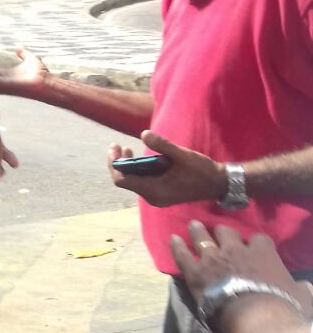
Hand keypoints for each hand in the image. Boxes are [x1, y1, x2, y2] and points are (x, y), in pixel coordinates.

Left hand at [107, 130, 225, 206]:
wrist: (218, 184)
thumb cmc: (202, 170)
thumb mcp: (182, 155)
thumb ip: (162, 146)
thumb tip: (144, 134)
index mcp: (154, 190)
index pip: (122, 181)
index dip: (114, 164)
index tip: (114, 148)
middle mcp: (152, 197)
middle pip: (126, 182)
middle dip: (119, 163)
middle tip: (117, 146)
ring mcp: (156, 197)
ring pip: (134, 182)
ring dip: (128, 166)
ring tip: (126, 149)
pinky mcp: (161, 194)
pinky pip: (143, 183)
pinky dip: (138, 170)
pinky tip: (140, 158)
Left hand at [170, 220, 312, 324]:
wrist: (256, 318)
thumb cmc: (283, 307)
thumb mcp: (300, 295)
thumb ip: (299, 288)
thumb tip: (305, 288)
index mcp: (263, 253)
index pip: (259, 239)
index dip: (255, 242)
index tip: (253, 245)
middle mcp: (237, 250)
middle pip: (227, 233)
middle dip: (223, 232)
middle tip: (218, 231)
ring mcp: (214, 259)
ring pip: (203, 238)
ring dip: (198, 231)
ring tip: (193, 224)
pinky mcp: (196, 273)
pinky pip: (183, 255)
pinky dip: (177, 247)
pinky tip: (173, 239)